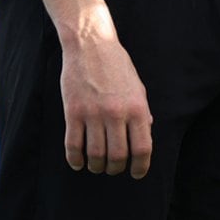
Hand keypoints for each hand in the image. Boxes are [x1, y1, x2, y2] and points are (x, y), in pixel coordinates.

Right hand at [60, 21, 152, 177]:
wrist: (91, 46)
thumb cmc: (118, 67)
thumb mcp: (138, 88)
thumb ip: (142, 113)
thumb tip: (147, 134)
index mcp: (137, 108)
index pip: (142, 148)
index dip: (141, 166)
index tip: (137, 173)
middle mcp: (116, 114)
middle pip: (118, 156)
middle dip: (116, 169)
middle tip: (114, 170)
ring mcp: (93, 114)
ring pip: (95, 154)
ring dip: (96, 166)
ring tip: (97, 167)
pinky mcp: (73, 112)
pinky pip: (73, 145)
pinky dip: (75, 159)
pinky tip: (78, 163)